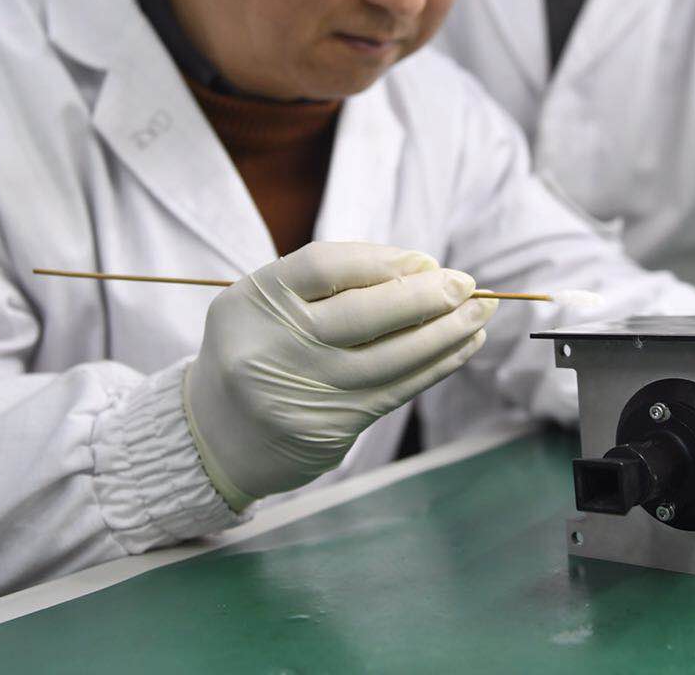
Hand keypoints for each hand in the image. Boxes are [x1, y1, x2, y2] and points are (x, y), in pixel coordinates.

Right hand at [183, 241, 494, 509]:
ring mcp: (301, 392)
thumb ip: (329, 281)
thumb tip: (423, 268)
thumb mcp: (267, 302)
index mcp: (253, 301)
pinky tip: (463, 347)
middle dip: (425, 297)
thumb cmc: (257, 348)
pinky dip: (435, 367)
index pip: (324, 265)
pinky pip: (395, 392)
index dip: (382, 260)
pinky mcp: (329, 428)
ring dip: (446, 334)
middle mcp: (273, 347)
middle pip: (362, 314)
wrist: (214, 435)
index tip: (424, 260)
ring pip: (389, 358)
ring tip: (481, 313)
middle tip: (467, 283)